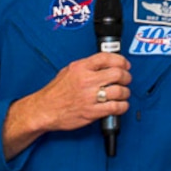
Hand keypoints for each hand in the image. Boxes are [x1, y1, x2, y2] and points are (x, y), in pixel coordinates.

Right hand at [3, 52, 131, 157]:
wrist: (44, 110)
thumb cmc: (55, 92)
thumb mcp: (68, 71)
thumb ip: (86, 66)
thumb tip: (103, 64)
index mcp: (80, 68)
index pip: (107, 58)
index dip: (121, 60)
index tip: (125, 65)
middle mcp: (86, 80)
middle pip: (117, 73)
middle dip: (126, 77)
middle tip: (126, 79)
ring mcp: (90, 97)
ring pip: (120, 91)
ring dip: (125, 92)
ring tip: (123, 94)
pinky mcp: (92, 112)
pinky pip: (115, 108)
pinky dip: (122, 106)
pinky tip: (120, 105)